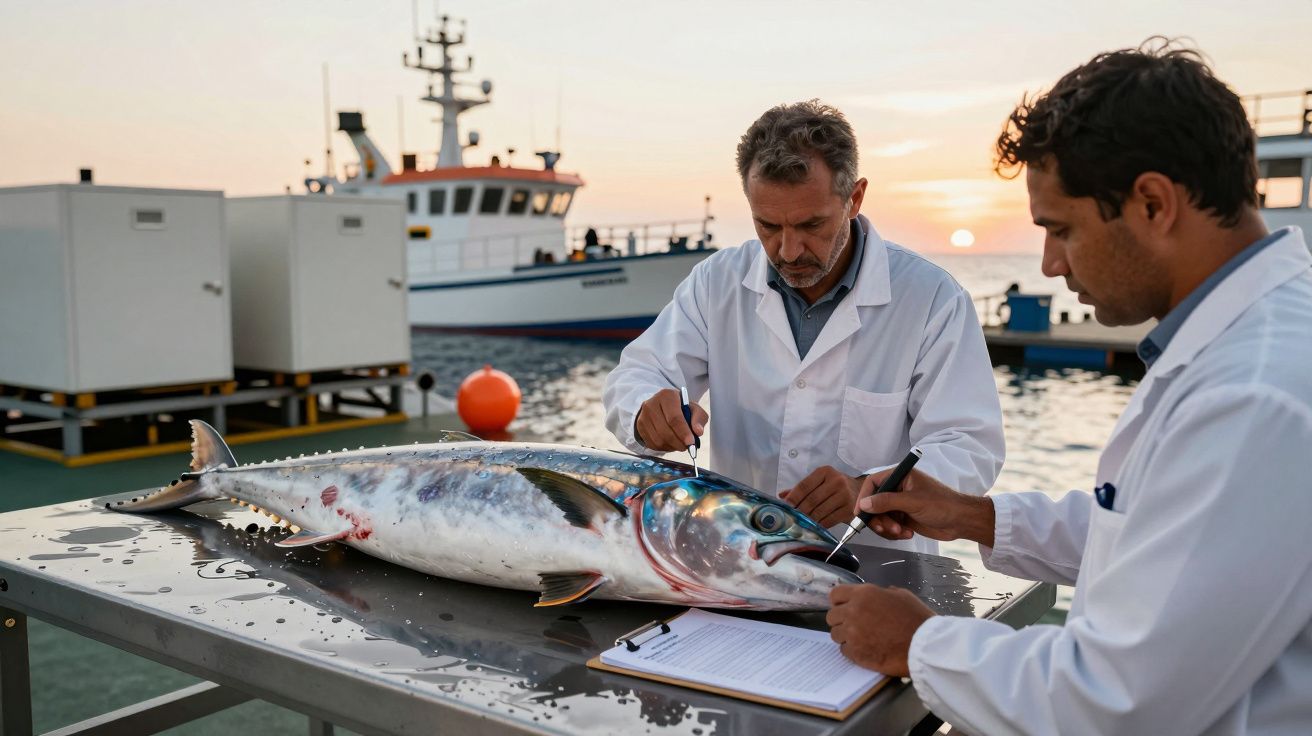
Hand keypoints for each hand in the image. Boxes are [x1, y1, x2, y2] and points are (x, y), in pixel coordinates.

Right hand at [634, 388, 706, 452]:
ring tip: (680, 444)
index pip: (674, 417)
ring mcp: (643, 416)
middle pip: (665, 430)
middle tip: (687, 446)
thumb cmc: (680, 408)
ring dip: (672, 446)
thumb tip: (698, 432)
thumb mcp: (693, 408)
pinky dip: (664, 448)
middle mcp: (651, 404)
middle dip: (678, 442)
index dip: (683, 432)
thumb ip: (699, 418)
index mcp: (667, 396)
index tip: (691, 442)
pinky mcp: (640, 427)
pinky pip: (652, 443)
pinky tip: (671, 443)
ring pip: (658, 439)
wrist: (661, 407)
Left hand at [779, 466, 860, 527]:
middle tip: (791, 519)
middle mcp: (836, 481)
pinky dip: (820, 525)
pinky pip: (830, 520)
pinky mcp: (850, 509)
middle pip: (812, 500)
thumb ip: (802, 488)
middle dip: (799, 511)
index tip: (785, 507)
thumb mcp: (821, 481)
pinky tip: (814, 527)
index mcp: (825, 472)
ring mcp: (844, 495)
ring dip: (808, 520)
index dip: (793, 497)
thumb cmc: (836, 486)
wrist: (862, 490)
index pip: (805, 485)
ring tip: (800, 524)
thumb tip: (782, 496)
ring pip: (820, 511)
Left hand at [827, 584, 933, 676]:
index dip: (840, 601)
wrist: (923, 646)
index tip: (845, 607)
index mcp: (863, 594)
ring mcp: (852, 634)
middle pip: (832, 616)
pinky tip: (865, 649)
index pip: (835, 595)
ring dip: (845, 637)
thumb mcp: (901, 595)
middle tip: (855, 625)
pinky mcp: (855, 653)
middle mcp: (852, 612)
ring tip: (861, 639)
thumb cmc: (916, 618)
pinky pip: (844, 650)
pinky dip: (852, 651)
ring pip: (836, 634)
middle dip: (841, 620)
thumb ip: (881, 594)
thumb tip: (875, 596)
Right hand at [857, 468, 994, 546]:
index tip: (860, 512)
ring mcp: (901, 504)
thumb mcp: (913, 501)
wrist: (962, 521)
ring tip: (901, 532)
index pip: (873, 482)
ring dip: (888, 527)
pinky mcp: (904, 517)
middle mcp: (898, 488)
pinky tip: (908, 534)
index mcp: (901, 476)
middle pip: (874, 503)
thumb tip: (865, 504)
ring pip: (881, 517)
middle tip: (886, 528)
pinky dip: (895, 532)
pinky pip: (889, 526)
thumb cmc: (943, 504)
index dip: (864, 497)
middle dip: (879, 518)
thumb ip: (887, 502)